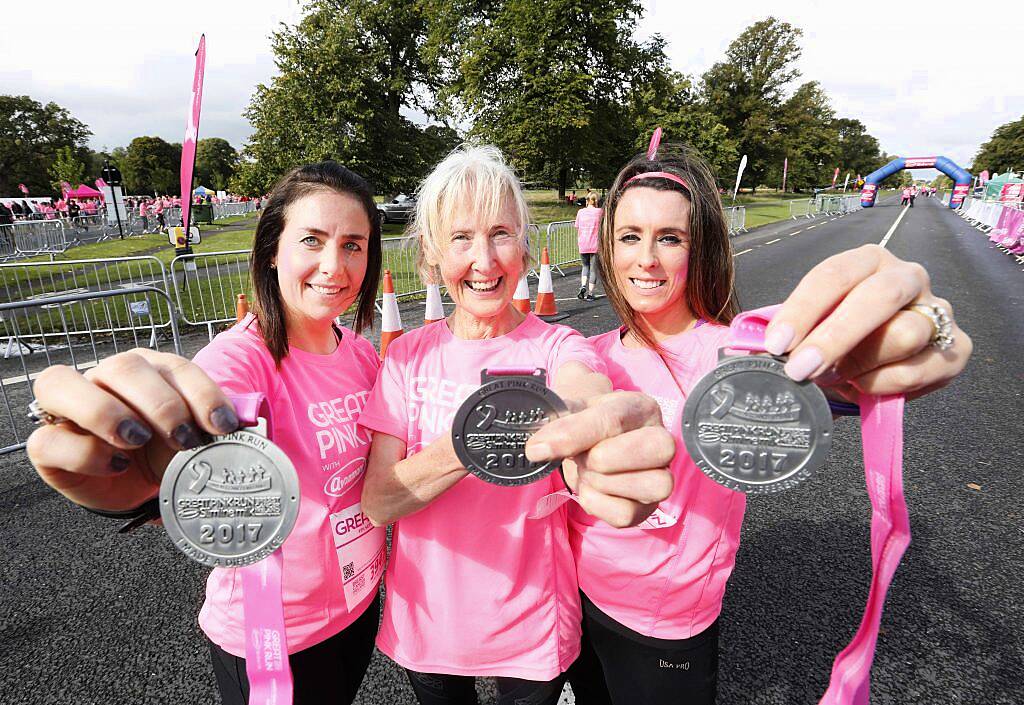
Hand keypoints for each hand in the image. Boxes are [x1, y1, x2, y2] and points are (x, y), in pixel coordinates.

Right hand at [27, 349, 238, 511]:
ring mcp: (68, 409)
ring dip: (106, 412)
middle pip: (124, 366)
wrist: (138, 489)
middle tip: (185, 438)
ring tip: (138, 442)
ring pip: (62, 382)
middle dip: (160, 402)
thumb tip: (253, 426)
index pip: (175, 366)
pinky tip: (116, 465)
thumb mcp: (197, 440)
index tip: (223, 425)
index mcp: (149, 371)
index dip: (201, 392)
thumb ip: (219, 427)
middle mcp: (106, 379)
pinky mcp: (47, 446)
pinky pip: (49, 439)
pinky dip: (84, 452)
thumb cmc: (168, 454)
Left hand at [525, 391, 674, 527]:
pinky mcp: (648, 507)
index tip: (538, 448)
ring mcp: (661, 476)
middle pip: (656, 449)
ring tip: (587, 471)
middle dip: (603, 458)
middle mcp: (662, 441)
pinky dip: (599, 505)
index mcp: (641, 408)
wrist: (587, 445)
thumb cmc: (583, 424)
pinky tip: (590, 490)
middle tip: (581, 457)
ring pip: (650, 485)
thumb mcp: (570, 412)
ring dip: (601, 482)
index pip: (614, 419)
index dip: (574, 435)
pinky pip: (627, 514)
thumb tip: (538, 449)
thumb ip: (558, 424)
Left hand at [763, 244, 971, 399]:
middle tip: (800, 370)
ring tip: (833, 378)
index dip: (802, 310)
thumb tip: (739, 349)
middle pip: (877, 296)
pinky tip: (863, 387)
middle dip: (834, 336)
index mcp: (866, 261)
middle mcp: (907, 276)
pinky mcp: (956, 348)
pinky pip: (922, 369)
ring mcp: (937, 310)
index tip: (776, 345)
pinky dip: (885, 384)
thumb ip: (785, 332)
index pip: (832, 275)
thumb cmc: (836, 339)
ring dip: (860, 364)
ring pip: (904, 334)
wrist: (880, 364)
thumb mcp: (809, 329)